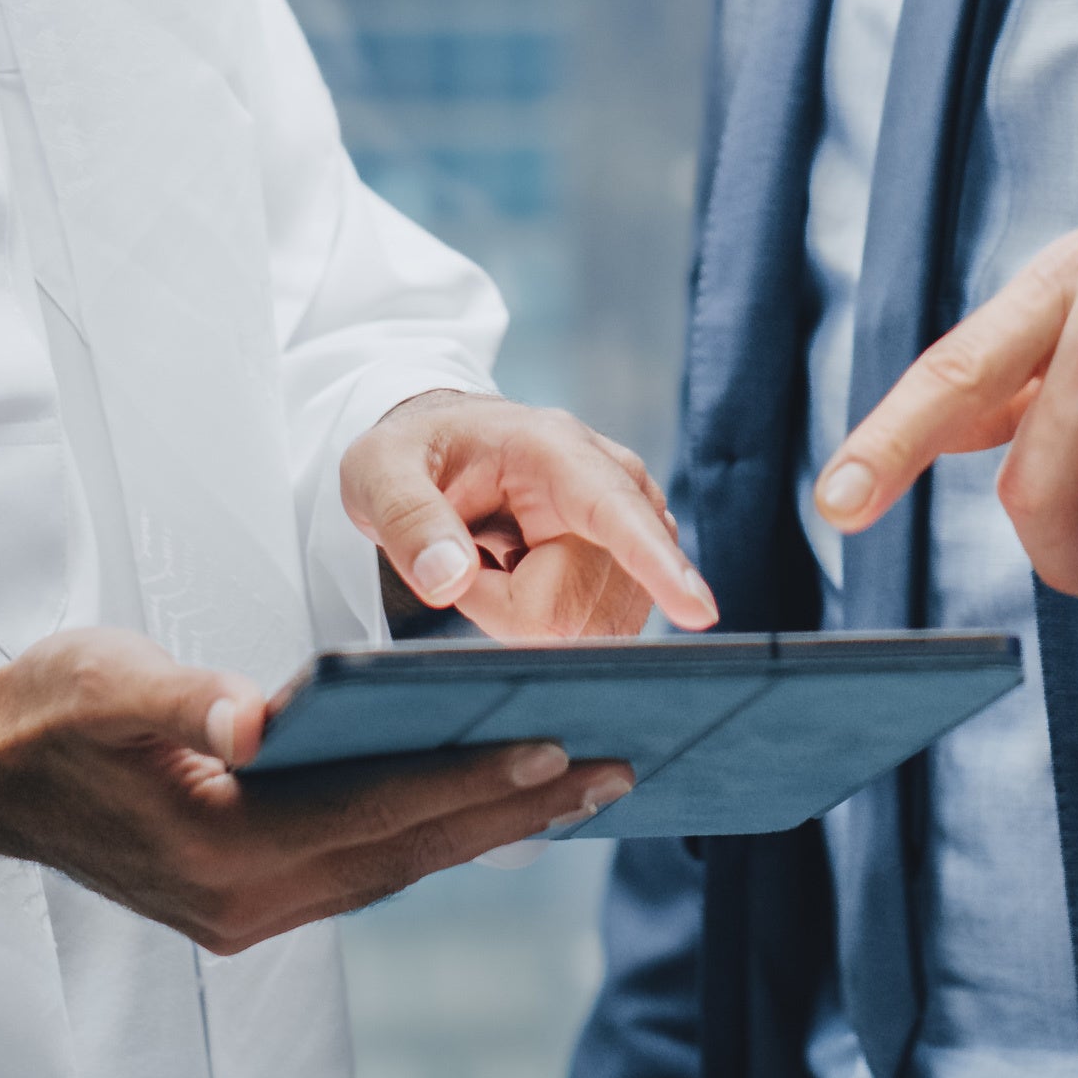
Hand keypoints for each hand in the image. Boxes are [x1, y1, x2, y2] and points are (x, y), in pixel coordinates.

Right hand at [0, 627, 632, 951]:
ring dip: (487, 826)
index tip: (555, 745)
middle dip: (513, 811)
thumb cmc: (47, 711)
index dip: (465, 777)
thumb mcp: (107, 683)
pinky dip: (433, 833)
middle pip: (405, 852)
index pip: (371, 812)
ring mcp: (248, 911)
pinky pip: (366, 868)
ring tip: (581, 784)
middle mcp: (242, 901)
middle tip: (614, 770)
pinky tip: (487, 801)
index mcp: (215, 850)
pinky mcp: (251, 900)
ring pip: (395, 867)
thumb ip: (186, 700)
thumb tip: (258, 715)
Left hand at [341, 391, 720, 640]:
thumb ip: (405, 519)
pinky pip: (591, 631)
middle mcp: (614, 483)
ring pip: (585, 627)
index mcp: (557, 450)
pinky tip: (522, 577)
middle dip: (505, 606)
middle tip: (469, 556)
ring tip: (494, 560)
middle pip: (574, 606)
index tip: (699, 611)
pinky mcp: (632, 563)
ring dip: (522, 616)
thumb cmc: (414, 454)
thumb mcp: (378, 471)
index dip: (656, 565)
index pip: (617, 512)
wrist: (444, 445)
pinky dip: (540, 622)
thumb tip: (447, 580)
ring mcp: (632, 525)